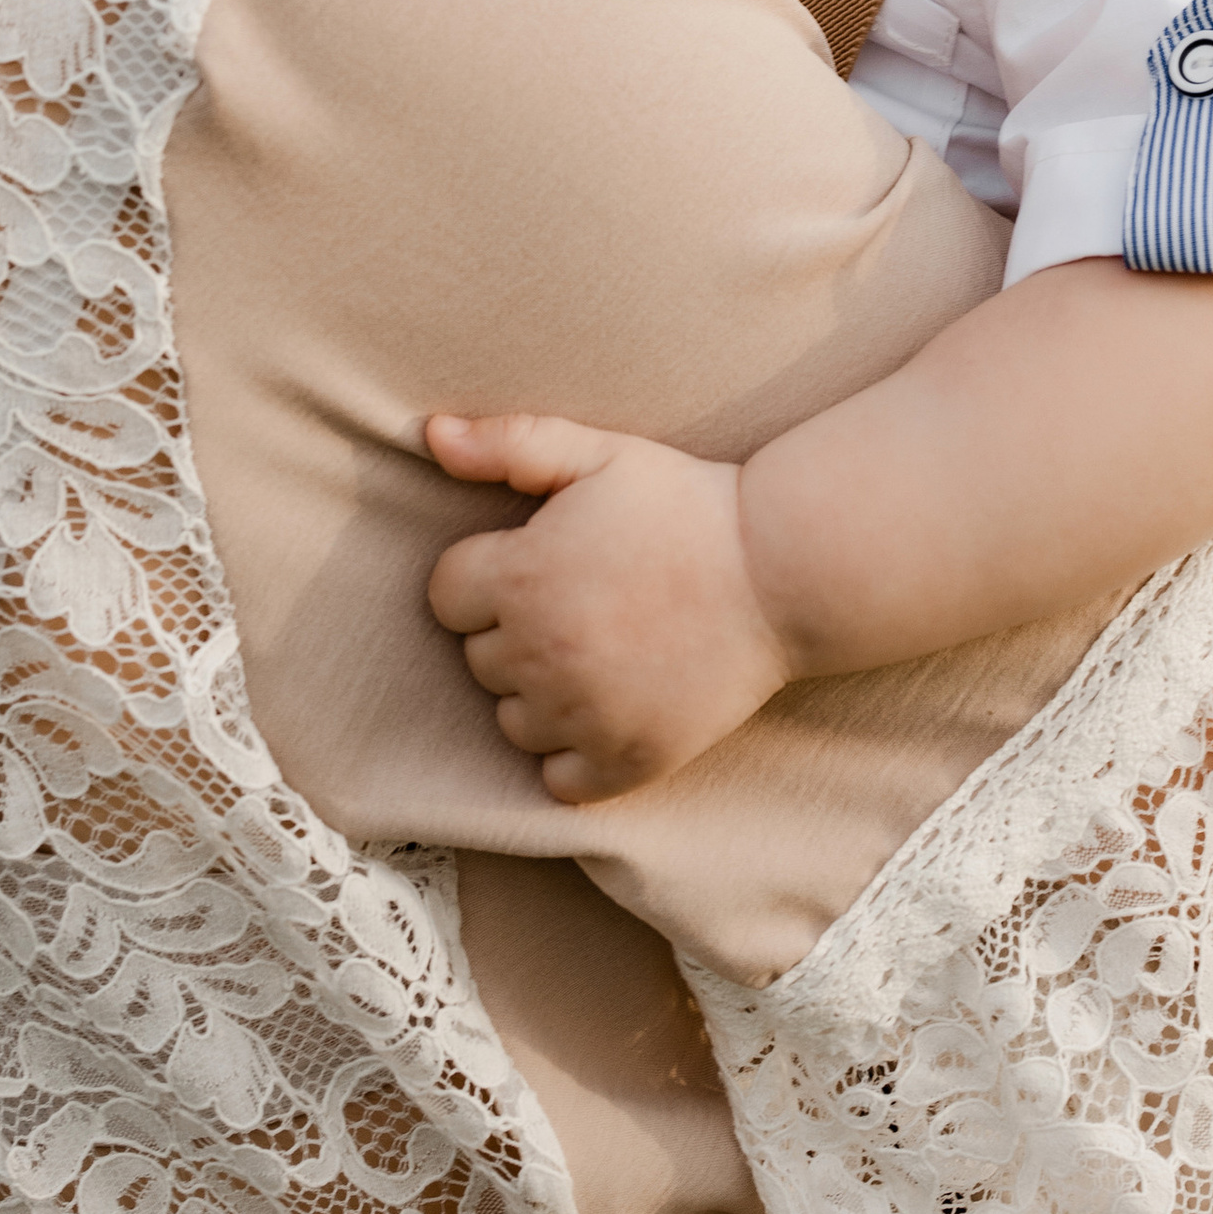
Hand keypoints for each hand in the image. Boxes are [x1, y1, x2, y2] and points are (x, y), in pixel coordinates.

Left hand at [424, 413, 795, 802]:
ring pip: (512, 721)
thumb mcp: (599, 453)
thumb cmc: (685, 504)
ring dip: (540, 693)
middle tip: (582, 600)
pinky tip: (608, 707)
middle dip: (515, 630)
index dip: (487, 573)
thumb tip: (431, 434)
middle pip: (479, 659)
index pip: (446, 595)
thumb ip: (509, 443)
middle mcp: (540, 654)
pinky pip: (557, 780)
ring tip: (599, 651)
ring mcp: (582, 716)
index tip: (538, 560)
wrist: (781, 572)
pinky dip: (573, 754)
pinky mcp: (624, 762)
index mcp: (522, 578)